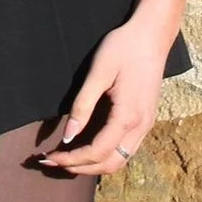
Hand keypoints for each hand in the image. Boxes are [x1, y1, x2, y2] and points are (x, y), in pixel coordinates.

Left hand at [33, 8, 173, 175]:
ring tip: (68, 158)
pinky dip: (106, 155)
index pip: (97, 152)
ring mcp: (146, 125)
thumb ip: (83, 105)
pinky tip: (89, 147)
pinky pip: (126, 149)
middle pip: (110, 164)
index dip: (72, 159)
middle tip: (53, 161)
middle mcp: (141, 127)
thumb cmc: (123, 48)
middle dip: (80, 167)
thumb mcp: (99, 72)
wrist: (152, 34)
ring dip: (94, 165)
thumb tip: (68, 136)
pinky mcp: (146, 119)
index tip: (49, 156)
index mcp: (128, 116)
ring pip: (120, 160)